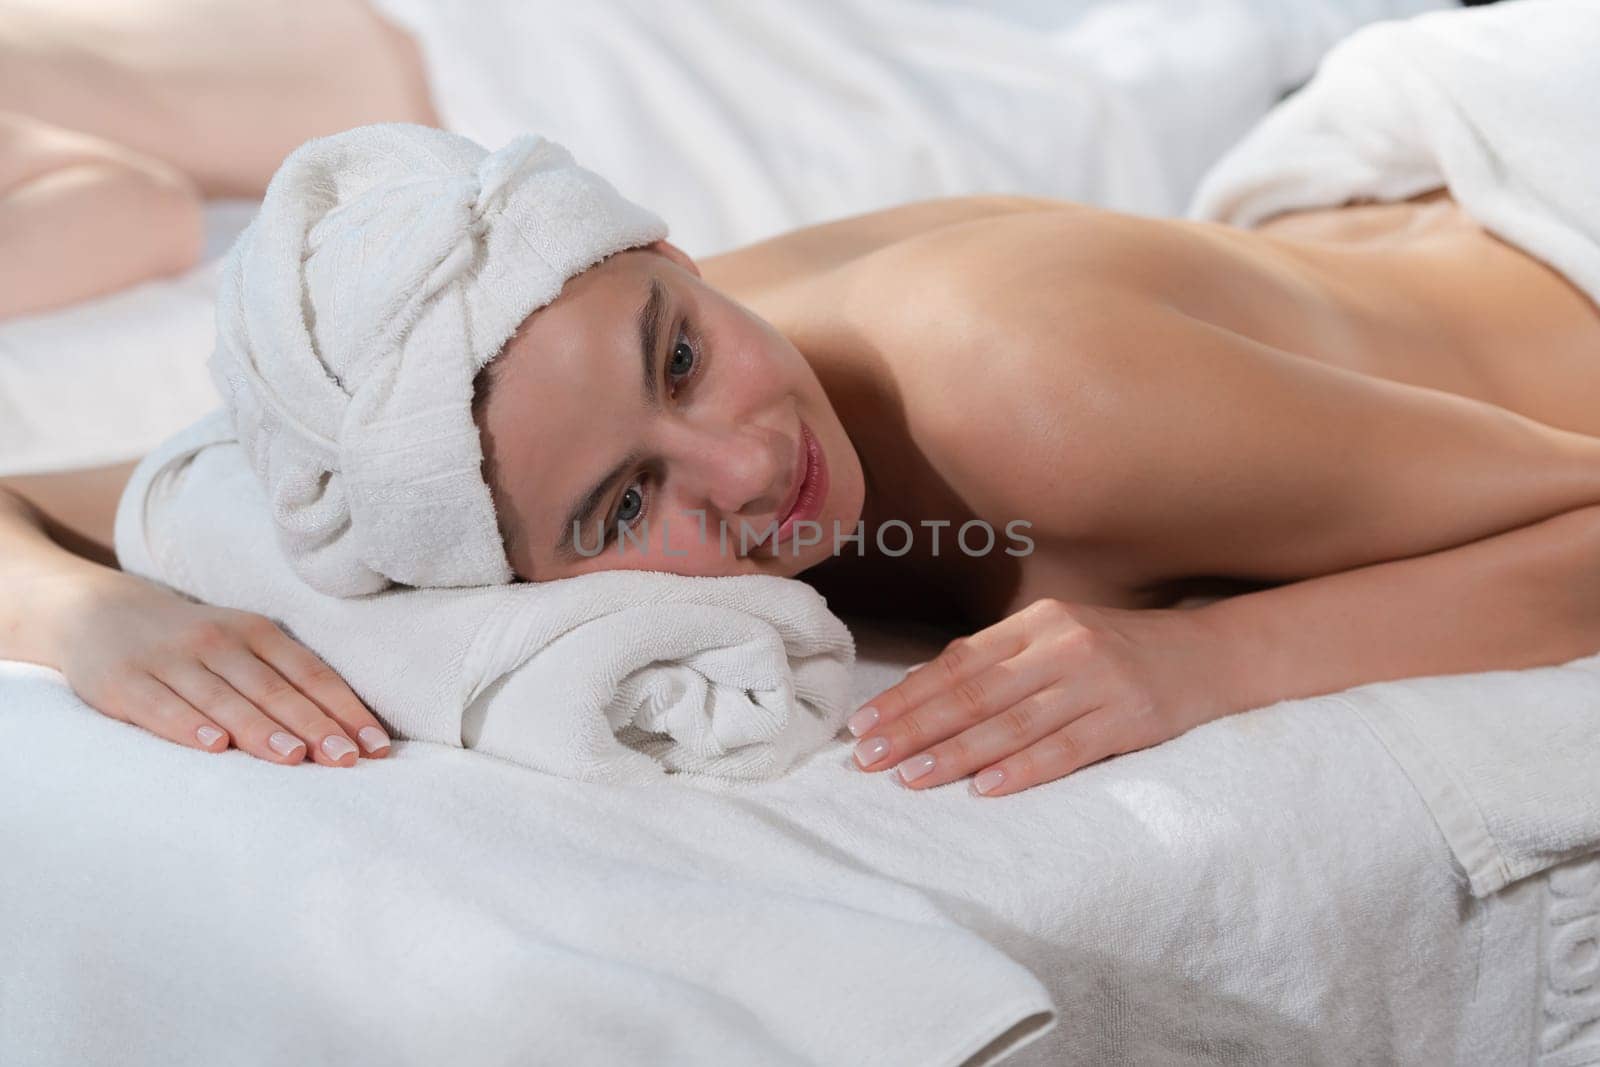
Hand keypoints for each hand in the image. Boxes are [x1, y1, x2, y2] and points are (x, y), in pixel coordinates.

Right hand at [56, 571, 389, 765]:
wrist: (97, 611)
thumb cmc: (192, 641)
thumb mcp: (240, 643)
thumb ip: (284, 678)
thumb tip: (343, 728)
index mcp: (256, 632)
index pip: (311, 674)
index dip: (345, 710)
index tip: (375, 747)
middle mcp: (218, 641)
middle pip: (275, 689)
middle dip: (315, 726)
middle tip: (346, 759)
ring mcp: (171, 661)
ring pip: (225, 699)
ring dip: (262, 730)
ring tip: (295, 757)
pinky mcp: (125, 682)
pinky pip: (163, 707)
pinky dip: (190, 726)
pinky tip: (215, 747)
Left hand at [847, 598, 1230, 795]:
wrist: (1212, 656)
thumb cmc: (1120, 652)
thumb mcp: (1059, 638)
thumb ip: (999, 661)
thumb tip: (921, 691)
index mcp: (1039, 622)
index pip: (958, 663)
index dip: (907, 696)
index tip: (863, 725)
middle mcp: (1064, 645)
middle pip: (975, 693)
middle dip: (914, 728)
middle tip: (868, 758)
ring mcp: (1098, 682)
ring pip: (1012, 724)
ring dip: (955, 754)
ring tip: (911, 777)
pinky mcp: (1130, 720)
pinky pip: (1066, 750)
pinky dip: (1022, 770)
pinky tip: (985, 788)